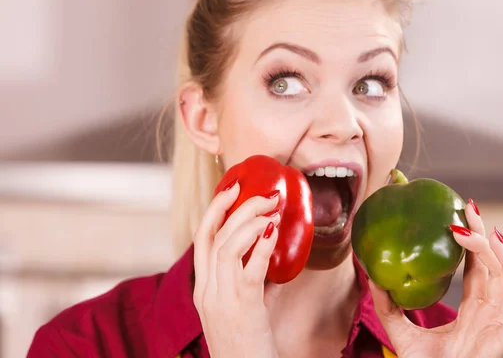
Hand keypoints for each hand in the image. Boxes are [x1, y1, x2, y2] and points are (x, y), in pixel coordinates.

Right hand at [192, 180, 282, 357]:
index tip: (232, 188)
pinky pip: (250, 269)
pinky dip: (262, 246)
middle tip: (263, 194)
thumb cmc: (247, 343)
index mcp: (203, 288)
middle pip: (213, 236)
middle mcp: (207, 290)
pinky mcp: (243, 308)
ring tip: (273, 210)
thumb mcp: (241, 307)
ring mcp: (221, 299)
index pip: (202, 238)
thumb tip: (267, 251)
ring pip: (227, 247)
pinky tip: (274, 231)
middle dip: (237, 207)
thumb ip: (249, 279)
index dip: (215, 209)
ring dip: (251, 222)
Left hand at [369, 200, 502, 357]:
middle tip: (470, 208)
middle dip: (486, 237)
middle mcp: (488, 313)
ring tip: (489, 234)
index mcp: (471, 309)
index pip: (478, 267)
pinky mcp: (502, 342)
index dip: (474, 241)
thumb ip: (387, 304)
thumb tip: (370, 274)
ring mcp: (497, 327)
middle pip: (495, 268)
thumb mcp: (399, 329)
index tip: (462, 213)